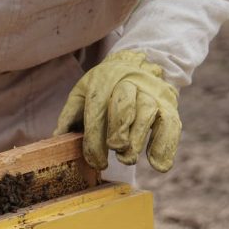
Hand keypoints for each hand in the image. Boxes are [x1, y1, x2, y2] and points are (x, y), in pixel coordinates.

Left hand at [54, 51, 181, 172]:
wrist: (133, 63)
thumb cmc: (101, 86)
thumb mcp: (81, 93)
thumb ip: (69, 116)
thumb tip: (57, 138)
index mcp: (101, 81)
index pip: (97, 111)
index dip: (95, 139)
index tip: (95, 161)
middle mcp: (127, 82)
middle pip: (124, 105)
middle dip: (119, 131)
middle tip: (115, 153)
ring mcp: (150, 91)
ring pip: (148, 111)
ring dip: (138, 138)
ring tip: (128, 160)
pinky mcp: (168, 102)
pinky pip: (171, 122)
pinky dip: (166, 144)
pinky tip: (158, 165)